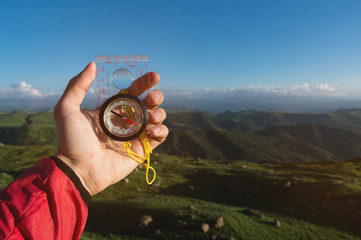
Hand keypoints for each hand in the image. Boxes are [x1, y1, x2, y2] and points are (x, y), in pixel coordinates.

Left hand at [53, 62, 167, 194]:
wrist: (79, 169)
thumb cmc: (72, 140)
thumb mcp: (67, 108)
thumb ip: (77, 85)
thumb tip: (92, 64)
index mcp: (111, 109)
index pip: (132, 92)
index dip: (144, 83)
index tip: (154, 76)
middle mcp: (125, 120)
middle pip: (148, 103)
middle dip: (155, 97)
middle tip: (153, 97)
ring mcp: (134, 135)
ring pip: (157, 118)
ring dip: (159, 113)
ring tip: (152, 117)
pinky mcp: (142, 149)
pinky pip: (159, 136)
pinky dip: (161, 130)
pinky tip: (153, 130)